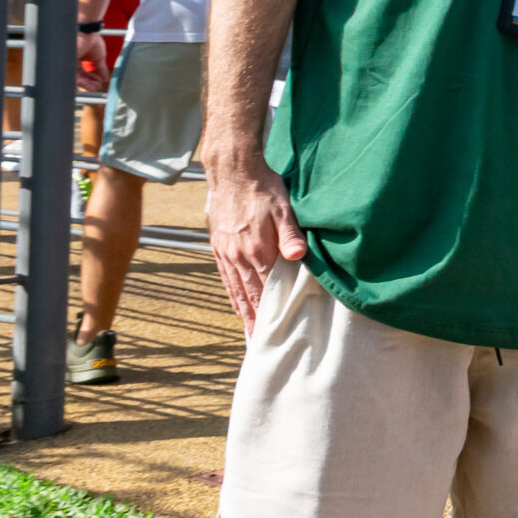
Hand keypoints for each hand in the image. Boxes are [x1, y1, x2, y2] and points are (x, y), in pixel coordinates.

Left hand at [76, 29, 110, 88]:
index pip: (85, 72)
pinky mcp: (68, 65)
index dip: (93, 78)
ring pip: (78, 80)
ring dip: (88, 85)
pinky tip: (92, 85)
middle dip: (91, 83)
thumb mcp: (99, 57)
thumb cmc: (91, 40)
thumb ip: (101, 68)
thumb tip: (106, 78)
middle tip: (98, 86)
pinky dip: (85, 83)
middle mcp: (73, 62)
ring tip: (97, 87)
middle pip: (81, 77)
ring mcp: (70, 64)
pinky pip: (75, 78)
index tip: (100, 81)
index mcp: (79, 59)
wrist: (87, 32)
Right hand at [204, 161, 305, 332]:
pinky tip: (236, 304)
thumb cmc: (264, 188)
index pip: (266, 290)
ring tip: (249, 332)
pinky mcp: (219, 246)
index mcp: (257, 250)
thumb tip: (299, 255)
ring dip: (243, 311)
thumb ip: (291, 234)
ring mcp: (226, 252)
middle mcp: (239, 256)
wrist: (233, 172)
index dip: (269, 313)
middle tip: (260, 345)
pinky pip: (225, 276)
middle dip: (255, 321)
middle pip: (249, 296)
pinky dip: (231, 293)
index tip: (272, 335)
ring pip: (236, 289)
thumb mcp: (284, 208)